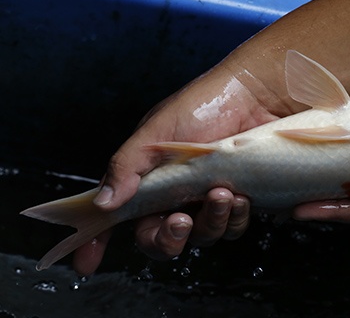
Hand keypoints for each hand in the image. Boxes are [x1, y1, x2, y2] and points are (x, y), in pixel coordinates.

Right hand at [73, 68, 285, 275]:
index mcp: (148, 178)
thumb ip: (127, 166)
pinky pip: (234, 226)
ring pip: (203, 235)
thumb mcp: (157, 132)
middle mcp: (176, 193)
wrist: (256, 94)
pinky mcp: (239, 199)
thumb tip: (104, 202)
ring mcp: (207, 199)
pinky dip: (237, 218)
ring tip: (222, 194)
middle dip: (169, 238)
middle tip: (180, 220)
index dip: (98, 241)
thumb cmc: (204, 104)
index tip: (87, 262)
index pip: (118, 217)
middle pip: (163, 239)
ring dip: (210, 222)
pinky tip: (242, 197)